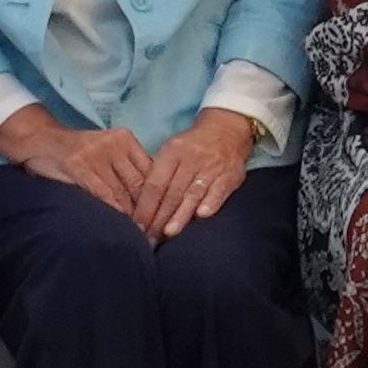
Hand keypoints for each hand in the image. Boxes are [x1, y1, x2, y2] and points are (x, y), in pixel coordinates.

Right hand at [0, 101, 158, 221]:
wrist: (41, 140)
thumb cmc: (78, 151)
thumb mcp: (107, 151)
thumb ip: (126, 167)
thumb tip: (152, 195)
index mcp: (125, 139)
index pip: (150, 170)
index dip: (158, 195)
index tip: (164, 217)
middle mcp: (114, 145)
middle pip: (139, 182)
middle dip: (148, 209)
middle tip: (156, 232)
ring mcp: (96, 155)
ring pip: (122, 191)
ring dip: (132, 215)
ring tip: (140, 234)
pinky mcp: (79, 166)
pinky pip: (102, 193)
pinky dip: (113, 211)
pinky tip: (119, 225)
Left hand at [139, 106, 258, 238]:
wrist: (228, 129)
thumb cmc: (192, 147)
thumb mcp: (171, 151)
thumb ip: (159, 175)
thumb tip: (141, 208)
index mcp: (172, 152)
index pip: (155, 184)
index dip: (145, 207)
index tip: (137, 227)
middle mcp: (191, 159)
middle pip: (172, 192)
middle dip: (159, 217)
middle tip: (149, 238)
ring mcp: (212, 166)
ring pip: (193, 194)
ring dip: (181, 215)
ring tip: (169, 233)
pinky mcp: (230, 175)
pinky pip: (219, 190)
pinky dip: (211, 202)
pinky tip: (202, 215)